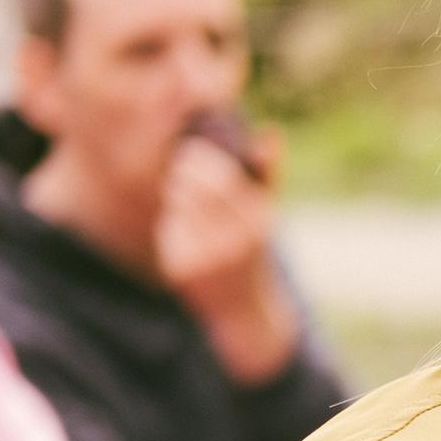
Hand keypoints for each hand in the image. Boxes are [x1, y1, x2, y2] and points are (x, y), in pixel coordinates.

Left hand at [153, 129, 298, 385]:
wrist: (244, 308)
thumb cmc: (253, 249)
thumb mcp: (266, 213)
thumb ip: (267, 172)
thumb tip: (271, 132)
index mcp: (257, 221)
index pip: (221, 178)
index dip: (200, 160)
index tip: (192, 153)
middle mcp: (235, 240)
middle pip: (196, 189)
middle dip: (184, 174)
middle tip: (181, 170)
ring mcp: (208, 257)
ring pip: (180, 207)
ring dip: (176, 195)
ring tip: (180, 194)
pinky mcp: (183, 269)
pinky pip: (169, 230)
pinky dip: (172, 223)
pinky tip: (180, 225)